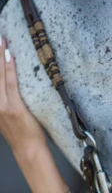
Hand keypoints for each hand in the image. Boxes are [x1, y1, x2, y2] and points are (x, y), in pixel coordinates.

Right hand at [0, 37, 46, 157]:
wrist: (28, 151)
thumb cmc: (22, 135)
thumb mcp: (7, 118)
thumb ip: (4, 104)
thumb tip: (9, 88)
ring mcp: (3, 106)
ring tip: (2, 41)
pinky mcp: (14, 108)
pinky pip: (11, 84)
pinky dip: (10, 69)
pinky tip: (10, 56)